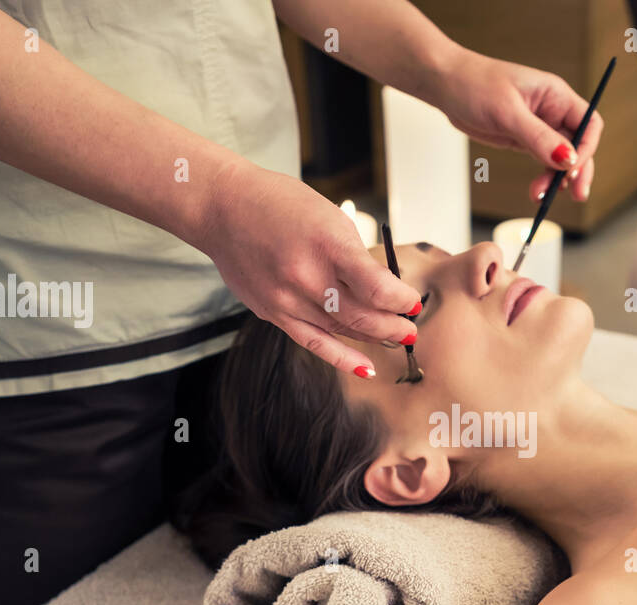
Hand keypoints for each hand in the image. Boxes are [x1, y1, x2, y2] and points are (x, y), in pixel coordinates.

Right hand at [192, 159, 420, 377]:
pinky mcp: (273, 313)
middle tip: (410, 328)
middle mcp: (307, 277)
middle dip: (394, 326)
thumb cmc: (280, 205)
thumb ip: (356, 256)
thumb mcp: (329, 217)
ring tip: (395, 339)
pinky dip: (342, 358)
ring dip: (374, 338)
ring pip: (342, 332)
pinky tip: (366, 368)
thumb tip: (384, 288)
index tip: (412, 302)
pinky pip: (314, 343)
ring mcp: (287, 299)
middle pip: (363, 316)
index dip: (402, 300)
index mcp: (328, 246)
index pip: (378, 287)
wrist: (224, 208)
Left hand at [434, 49, 604, 203]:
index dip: (587, 148)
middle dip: (578, 170)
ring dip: (556, 179)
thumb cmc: (476, 85)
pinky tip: (537, 191)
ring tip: (543, 196)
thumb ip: (539, 138)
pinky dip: (543, 178)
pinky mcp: (524, 140)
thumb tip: (568, 160)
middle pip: (579, 144)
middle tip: (576, 195)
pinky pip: (542, 162)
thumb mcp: (508, 113)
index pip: (589, 123)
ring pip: (560, 158)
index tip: (573, 169)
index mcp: (556, 95)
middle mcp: (553, 111)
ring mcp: (539, 127)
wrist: (446, 85)